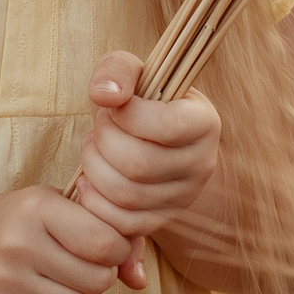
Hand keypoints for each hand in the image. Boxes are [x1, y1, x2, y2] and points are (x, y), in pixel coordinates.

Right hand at [0, 185, 132, 293]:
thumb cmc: (22, 223)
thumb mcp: (61, 208)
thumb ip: (112, 234)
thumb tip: (140, 280)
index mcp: (36, 207)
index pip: (104, 242)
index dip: (117, 251)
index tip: (104, 248)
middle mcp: (16, 242)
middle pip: (97, 281)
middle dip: (100, 278)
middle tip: (83, 269)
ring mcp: (3, 281)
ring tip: (68, 287)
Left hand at [74, 51, 221, 289]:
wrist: (153, 139)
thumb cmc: (142, 101)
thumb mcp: (135, 74)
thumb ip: (118, 70)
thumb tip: (103, 95)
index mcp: (205, 122)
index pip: (167, 126)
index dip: (127, 115)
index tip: (114, 106)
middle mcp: (203, 163)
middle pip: (139, 164)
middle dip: (103, 142)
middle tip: (98, 128)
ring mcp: (184, 197)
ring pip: (126, 194)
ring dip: (94, 168)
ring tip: (94, 149)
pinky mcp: (161, 221)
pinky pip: (121, 222)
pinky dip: (94, 201)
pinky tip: (89, 179)